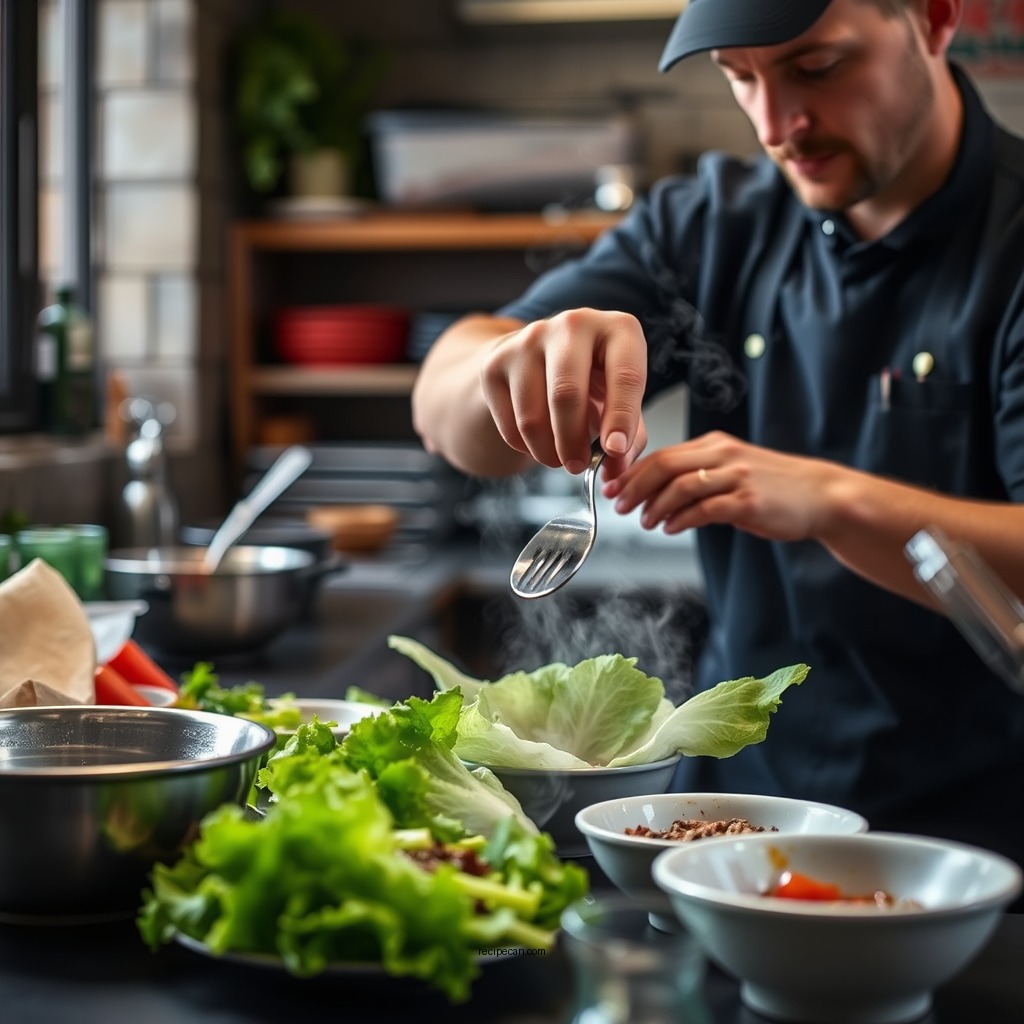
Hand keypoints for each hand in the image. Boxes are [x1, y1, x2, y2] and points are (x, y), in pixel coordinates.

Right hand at [478, 308, 648, 474]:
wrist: (542, 358)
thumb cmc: (594, 381)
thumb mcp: (622, 401)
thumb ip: (630, 437)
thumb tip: (615, 468)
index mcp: (618, 329)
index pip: (625, 375)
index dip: (621, 419)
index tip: (615, 452)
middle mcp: (572, 324)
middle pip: (566, 394)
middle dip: (573, 442)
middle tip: (577, 466)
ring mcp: (528, 340)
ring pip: (532, 416)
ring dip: (547, 452)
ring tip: (558, 459)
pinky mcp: (495, 362)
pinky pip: (509, 423)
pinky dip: (525, 447)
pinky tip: (538, 443)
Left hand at [604, 431, 836, 541]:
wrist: (822, 495)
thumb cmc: (775, 487)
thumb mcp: (733, 471)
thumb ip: (698, 478)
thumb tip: (656, 497)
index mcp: (715, 445)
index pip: (662, 454)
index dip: (631, 472)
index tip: (612, 487)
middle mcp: (724, 455)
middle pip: (664, 465)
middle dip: (634, 487)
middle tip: (619, 505)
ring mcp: (736, 477)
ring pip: (680, 487)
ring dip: (655, 506)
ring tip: (645, 521)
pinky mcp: (748, 501)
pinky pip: (704, 509)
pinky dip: (681, 519)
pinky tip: (671, 528)